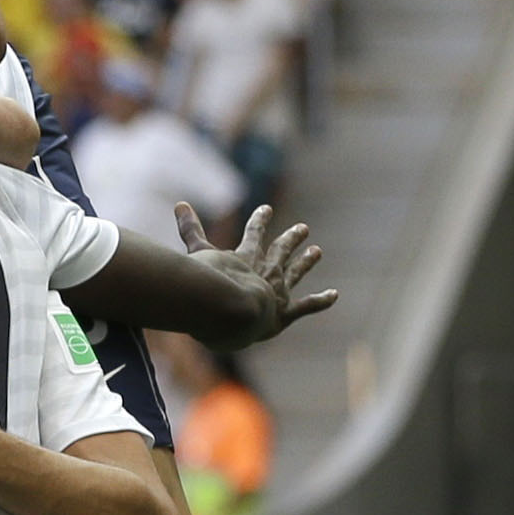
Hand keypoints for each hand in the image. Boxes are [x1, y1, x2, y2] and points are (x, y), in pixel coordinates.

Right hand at [176, 200, 333, 342]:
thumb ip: (190, 230)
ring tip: (317, 251)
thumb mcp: (198, 253)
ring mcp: (276, 291)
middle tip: (303, 228)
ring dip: (306, 261)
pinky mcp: (283, 312)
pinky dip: (321, 300)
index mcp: (244, 258)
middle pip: (280, 251)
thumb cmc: (211, 283)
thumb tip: (179, 202)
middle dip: (291, 239)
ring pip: (295, 272)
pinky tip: (334, 295)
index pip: (253, 235)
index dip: (259, 221)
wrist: (229, 307)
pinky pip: (306, 305)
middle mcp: (264, 271)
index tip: (267, 209)